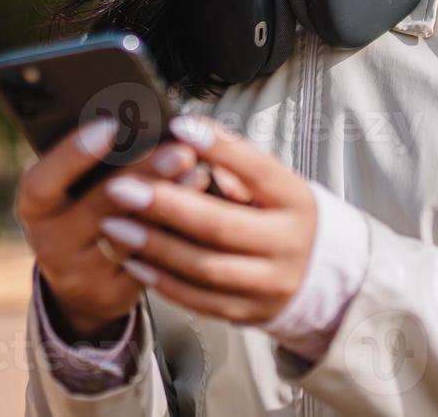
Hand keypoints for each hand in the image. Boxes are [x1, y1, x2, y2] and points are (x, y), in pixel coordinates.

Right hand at [15, 117, 206, 339]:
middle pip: (99, 206)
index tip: (111, 126)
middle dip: (144, 174)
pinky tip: (200, 209)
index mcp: (34, 208)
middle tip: (181, 151)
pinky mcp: (112, 295)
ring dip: (169, 202)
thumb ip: (94, 163)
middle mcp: (50, 243)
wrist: (79, 281)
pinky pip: (149, 262)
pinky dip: (175, 233)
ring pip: (131, 236)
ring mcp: (80, 274)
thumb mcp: (71, 190)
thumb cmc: (81, 213)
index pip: (43, 182)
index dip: (73, 154)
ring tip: (200, 173)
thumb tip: (141, 125)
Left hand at [96, 115, 316, 325]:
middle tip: (121, 187)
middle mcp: (287, 245)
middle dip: (166, 205)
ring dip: (154, 246)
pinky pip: (200, 300)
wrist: (323, 277)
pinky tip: (133, 261)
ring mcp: (269, 284)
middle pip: (221, 226)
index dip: (219, 148)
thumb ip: (236, 164)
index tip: (178, 127)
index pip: (257, 169)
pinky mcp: (248, 312)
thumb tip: (188, 138)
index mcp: (295, 200)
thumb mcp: (274, 184)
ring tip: (114, 225)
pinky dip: (163, 281)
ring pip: (205, 268)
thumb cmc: (283, 214)